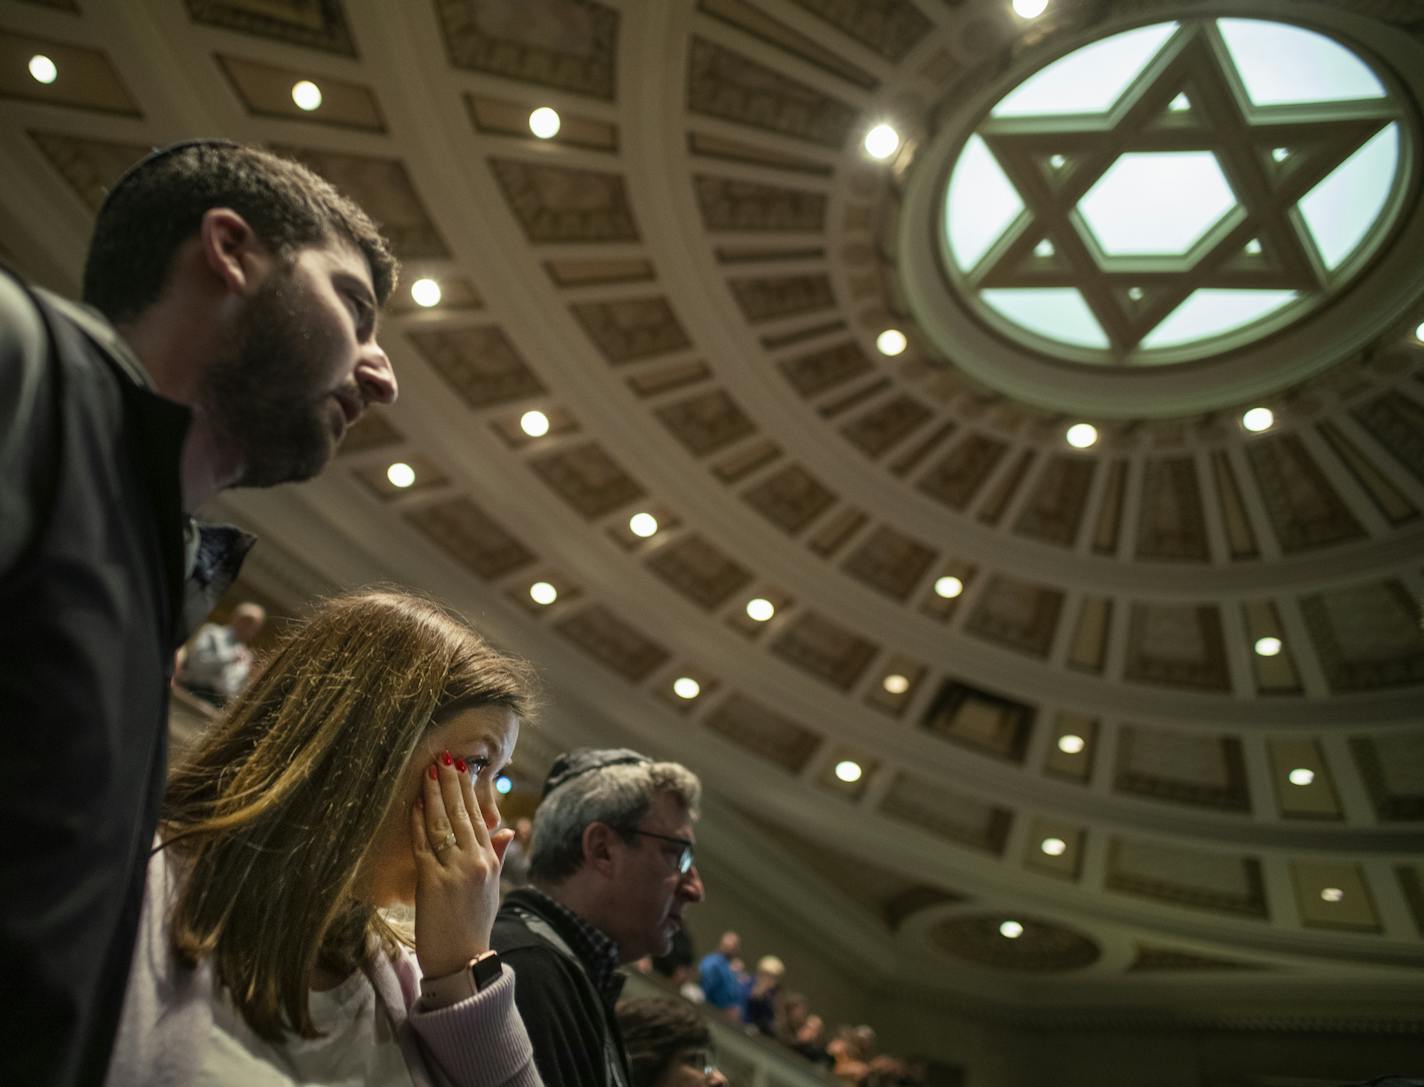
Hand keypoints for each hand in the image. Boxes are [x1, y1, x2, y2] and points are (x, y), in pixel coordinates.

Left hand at [409, 751, 515, 978]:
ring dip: (433, 796)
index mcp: (489, 861)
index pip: (477, 817)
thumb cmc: (475, 925)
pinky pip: (423, 845)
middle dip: (450, 784)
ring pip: (441, 824)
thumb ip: (498, 855)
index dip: (467, 791)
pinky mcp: (432, 882)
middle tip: (442, 757)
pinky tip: (414, 805)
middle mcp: (474, 861)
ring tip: (428, 772)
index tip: (460, 768)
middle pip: (460, 814)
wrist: (462, 962)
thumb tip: (508, 829)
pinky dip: (418, 823)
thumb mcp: (492, 888)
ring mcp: (454, 871)